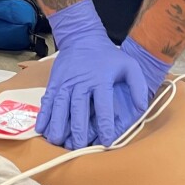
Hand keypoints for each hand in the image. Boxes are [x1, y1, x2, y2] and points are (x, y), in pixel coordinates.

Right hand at [36, 0, 169, 148]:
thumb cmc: (108, 56)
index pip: (103, 105)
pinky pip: (47, 100)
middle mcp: (81, 82)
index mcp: (100, 79)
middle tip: (77, 147)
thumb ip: (138, 86)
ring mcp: (65, 82)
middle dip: (77, 129)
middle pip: (78, 108)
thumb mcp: (129, 65)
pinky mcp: (54, 82)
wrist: (82, 38)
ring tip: (56, 141)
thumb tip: (142, 109)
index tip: (106, 141)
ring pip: (59, 105)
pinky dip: (44, 115)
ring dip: (57, 124)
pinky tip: (41, 129)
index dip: (105, 124)